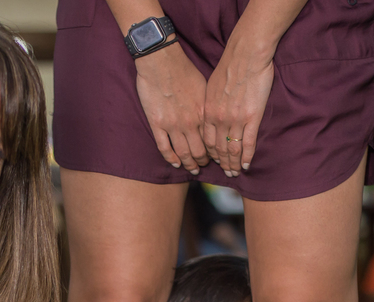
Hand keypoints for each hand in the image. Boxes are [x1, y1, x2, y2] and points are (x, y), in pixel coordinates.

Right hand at [134, 43, 209, 174]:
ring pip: (183, 153)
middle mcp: (190, 123)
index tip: (216, 157)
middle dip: (203, 161)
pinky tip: (175, 163)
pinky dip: (171, 158)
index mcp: (203, 113)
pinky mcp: (157, 124)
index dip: (215, 152)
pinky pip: (164, 147)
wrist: (161, 61)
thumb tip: (213, 116)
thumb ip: (207, 105)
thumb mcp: (204, 87)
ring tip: (192, 169)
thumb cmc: (183, 69)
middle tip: (203, 166)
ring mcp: (172, 125)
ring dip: (189, 164)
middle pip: (199, 151)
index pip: (212, 140)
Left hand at [202, 49, 273, 176]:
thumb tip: (210, 113)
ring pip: (232, 150)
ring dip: (233, 164)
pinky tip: (246, 165)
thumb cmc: (229, 66)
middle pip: (218, 149)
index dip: (210, 154)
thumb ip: (210, 103)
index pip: (206, 141)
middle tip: (225, 173)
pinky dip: (246, 157)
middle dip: (222, 164)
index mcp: (208, 112)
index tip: (214, 161)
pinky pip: (247, 144)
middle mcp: (219, 119)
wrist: (246, 55)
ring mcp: (235, 120)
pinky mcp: (251, 118)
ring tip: (235, 173)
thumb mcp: (210, 87)